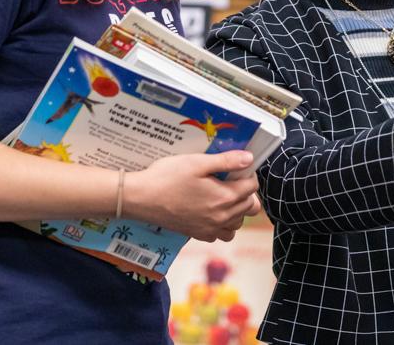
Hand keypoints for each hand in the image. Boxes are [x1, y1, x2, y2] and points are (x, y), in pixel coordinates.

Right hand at [123, 151, 261, 242]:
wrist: (141, 199)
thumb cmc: (167, 177)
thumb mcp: (197, 162)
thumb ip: (226, 161)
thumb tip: (250, 159)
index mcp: (224, 198)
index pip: (252, 187)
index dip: (247, 174)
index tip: (235, 167)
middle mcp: (221, 218)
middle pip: (249, 206)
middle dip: (244, 191)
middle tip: (228, 179)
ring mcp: (210, 229)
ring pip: (238, 223)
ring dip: (237, 210)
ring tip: (222, 196)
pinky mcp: (198, 235)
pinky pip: (222, 234)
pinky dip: (223, 224)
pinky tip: (211, 210)